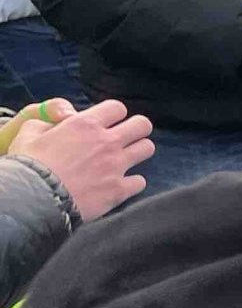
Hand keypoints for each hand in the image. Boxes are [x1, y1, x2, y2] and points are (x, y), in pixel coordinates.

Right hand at [12, 99, 150, 221]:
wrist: (31, 200)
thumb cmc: (28, 166)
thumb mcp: (28, 134)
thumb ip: (46, 123)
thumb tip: (59, 122)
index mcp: (86, 125)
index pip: (117, 107)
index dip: (113, 114)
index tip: (106, 123)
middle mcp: (107, 142)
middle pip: (142, 125)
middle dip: (136, 129)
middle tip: (125, 138)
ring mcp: (116, 166)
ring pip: (147, 149)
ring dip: (138, 152)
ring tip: (124, 159)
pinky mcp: (118, 190)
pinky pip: (140, 182)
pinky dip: (132, 183)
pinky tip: (120, 185)